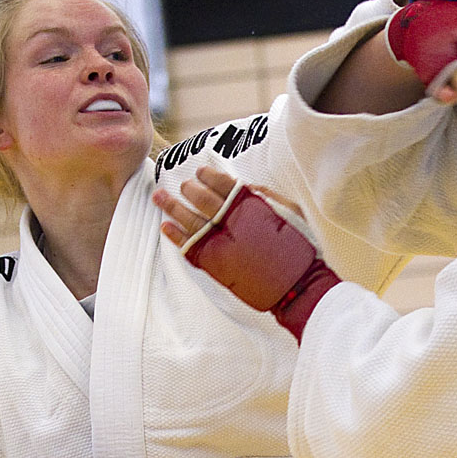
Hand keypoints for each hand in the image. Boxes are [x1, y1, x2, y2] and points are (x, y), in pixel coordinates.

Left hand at [154, 167, 339, 340]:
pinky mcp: (215, 264)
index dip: (209, 176)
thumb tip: (246, 186)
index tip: (201, 172)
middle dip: (190, 190)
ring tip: (158, 197)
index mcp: (249, 205)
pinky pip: (189, 247)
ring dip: (172, 207)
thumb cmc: (298, 248)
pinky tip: (165, 226)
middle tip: (184, 186)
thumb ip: (267, 196)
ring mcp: (220, 243)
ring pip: (189, 220)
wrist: (297, 285)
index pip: (222, 183)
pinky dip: (175, 236)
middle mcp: (231, 221)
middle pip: (202, 199)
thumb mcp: (291, 211)